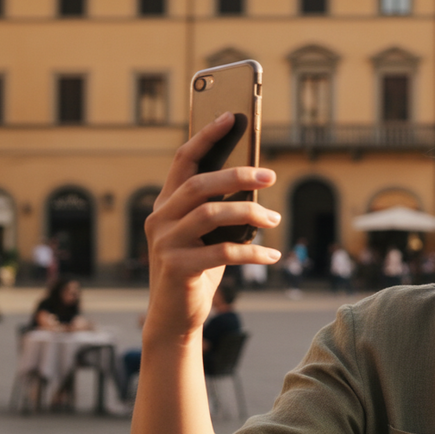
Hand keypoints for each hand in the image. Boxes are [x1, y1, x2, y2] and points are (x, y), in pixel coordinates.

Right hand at [144, 112, 281, 342]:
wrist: (175, 316)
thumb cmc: (198, 268)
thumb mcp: (207, 235)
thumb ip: (220, 208)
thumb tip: (257, 181)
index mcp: (166, 205)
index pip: (182, 161)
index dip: (206, 137)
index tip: (231, 117)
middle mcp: (160, 219)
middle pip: (199, 184)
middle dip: (238, 175)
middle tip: (271, 177)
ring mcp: (165, 243)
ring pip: (211, 214)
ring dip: (250, 214)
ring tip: (274, 221)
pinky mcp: (177, 268)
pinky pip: (223, 252)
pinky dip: (253, 253)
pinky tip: (273, 256)